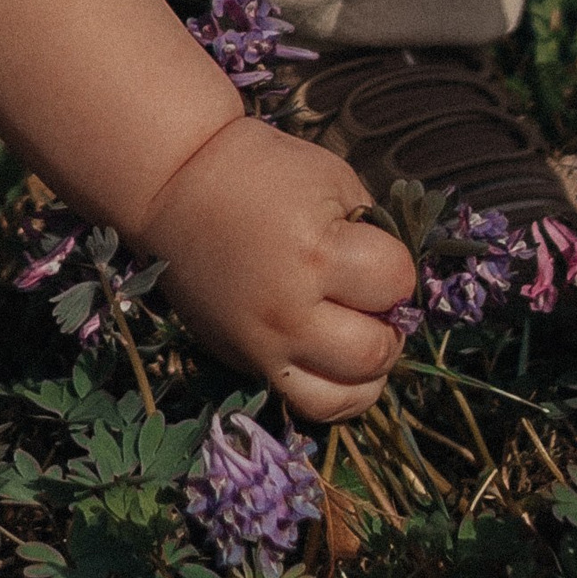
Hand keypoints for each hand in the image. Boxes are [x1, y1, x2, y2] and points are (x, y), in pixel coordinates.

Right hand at [138, 116, 413, 423]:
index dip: (397, 268)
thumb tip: (400, 283)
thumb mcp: (331, 182)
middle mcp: (289, 311)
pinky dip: (334, 392)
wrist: (176, 186)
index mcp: (316, 253)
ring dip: (367, 371)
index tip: (378, 253)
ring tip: (359, 335)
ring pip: (344, 398)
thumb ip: (373, 234)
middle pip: (376, 351)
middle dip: (389, 324)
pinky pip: (304, 406)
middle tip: (374, 298)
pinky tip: (336, 361)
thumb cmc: (260, 172)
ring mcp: (263, 346)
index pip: (395, 284)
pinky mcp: (244, 363)